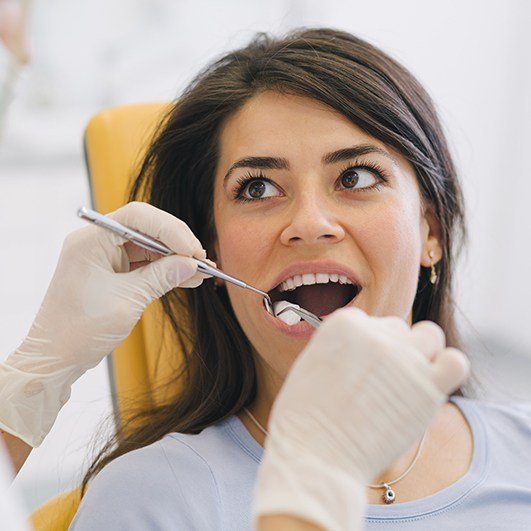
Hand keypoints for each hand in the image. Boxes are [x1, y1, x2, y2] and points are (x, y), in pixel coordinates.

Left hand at [0, 201, 213, 445]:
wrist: (55, 359)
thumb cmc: (79, 330)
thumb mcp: (127, 301)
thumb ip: (161, 277)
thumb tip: (192, 263)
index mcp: (91, 240)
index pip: (137, 217)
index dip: (170, 229)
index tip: (193, 250)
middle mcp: (97, 242)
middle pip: (146, 228)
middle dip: (176, 243)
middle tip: (201, 260)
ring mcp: (104, 256)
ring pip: (148, 246)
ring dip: (175, 258)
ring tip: (201, 272)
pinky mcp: (112, 272)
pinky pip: (144, 263)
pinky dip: (165, 270)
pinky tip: (187, 278)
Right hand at [253, 307, 469, 530]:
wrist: (315, 456)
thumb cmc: (306, 418)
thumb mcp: (312, 362)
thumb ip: (343, 346)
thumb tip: (366, 347)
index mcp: (345, 323)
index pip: (370, 322)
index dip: (366, 347)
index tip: (359, 370)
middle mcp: (376, 334)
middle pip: (398, 329)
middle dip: (391, 351)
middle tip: (379, 384)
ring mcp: (404, 359)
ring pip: (431, 335)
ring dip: (422, 353)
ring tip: (407, 380)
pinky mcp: (429, 387)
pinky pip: (456, 363)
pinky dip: (447, 369)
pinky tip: (431, 386)